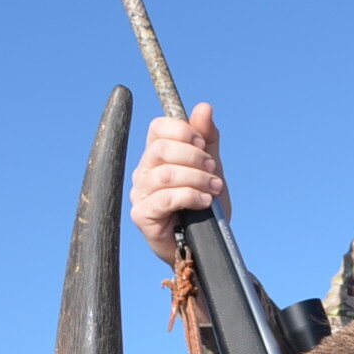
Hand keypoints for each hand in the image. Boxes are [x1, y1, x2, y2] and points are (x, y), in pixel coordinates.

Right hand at [129, 103, 225, 265]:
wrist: (209, 246)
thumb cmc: (206, 207)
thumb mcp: (213, 168)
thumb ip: (208, 139)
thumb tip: (204, 107)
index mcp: (157, 157)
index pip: (158, 128)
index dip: (182, 130)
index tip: (203, 144)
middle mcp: (144, 173)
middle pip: (160, 148)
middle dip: (194, 157)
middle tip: (213, 170)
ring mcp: (140, 195)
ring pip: (165, 174)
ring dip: (197, 178)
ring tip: (214, 189)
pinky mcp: (142, 216)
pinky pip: (165, 198)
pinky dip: (190, 196)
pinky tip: (205, 202)